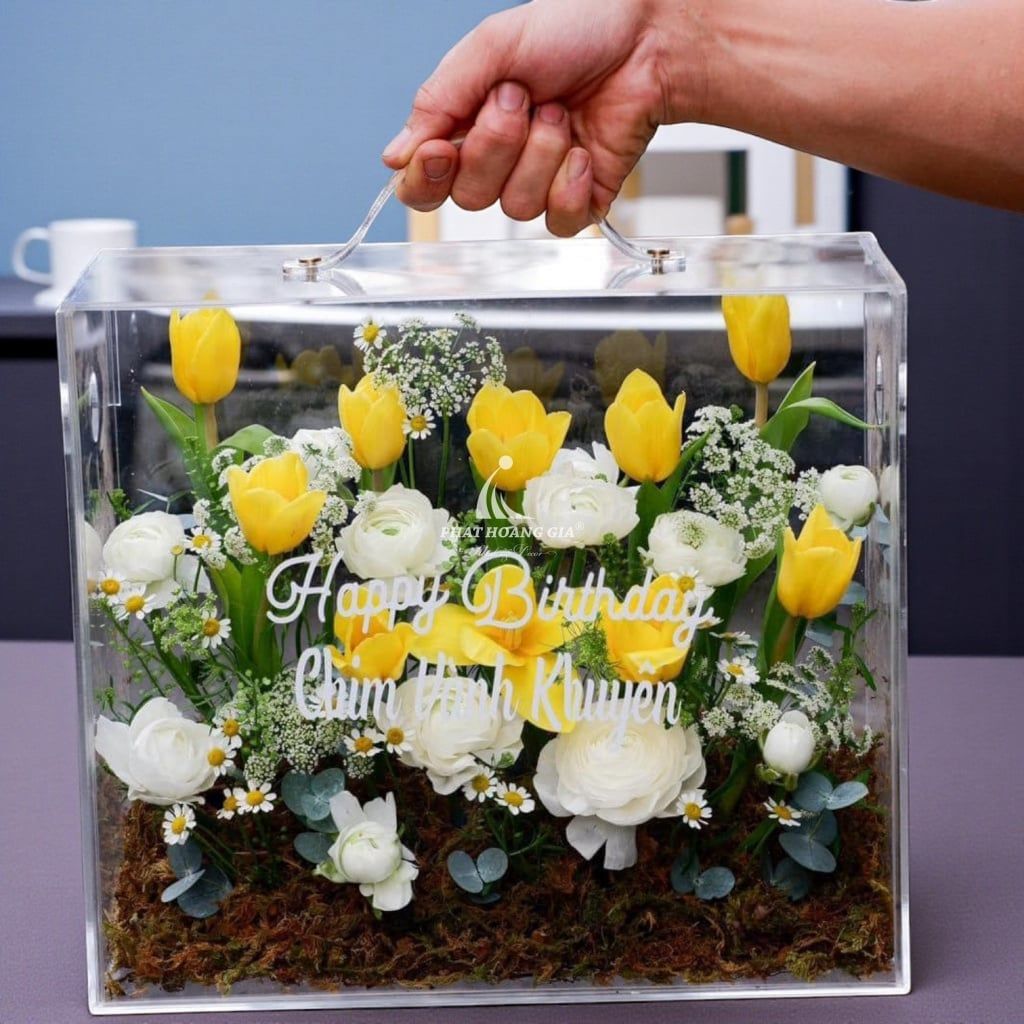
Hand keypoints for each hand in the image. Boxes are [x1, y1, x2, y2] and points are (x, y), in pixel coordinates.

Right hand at [382, 0, 702, 235]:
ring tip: (562, 111)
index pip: (423, 182)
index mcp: (466, 127)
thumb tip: (395, 156)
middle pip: (469, 197)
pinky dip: (570, 182)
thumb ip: (438, 100)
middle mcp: (498, 163)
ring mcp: (538, 185)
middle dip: (497, 145)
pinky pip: (557, 221)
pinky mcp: (578, 201)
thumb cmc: (575, 29)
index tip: (441, 149)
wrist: (646, 38)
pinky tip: (583, 147)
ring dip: (541, 153)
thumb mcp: (491, 48)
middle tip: (523, 99)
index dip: (426, 177)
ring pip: (514, 208)